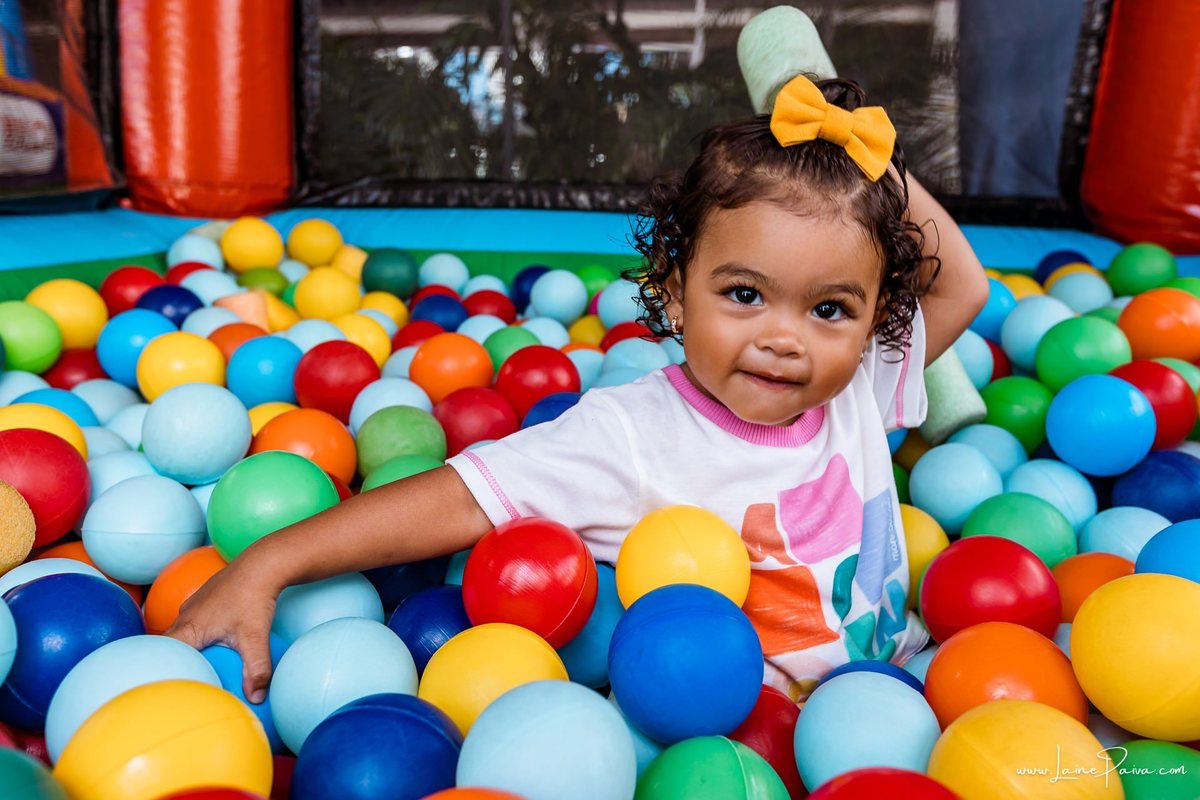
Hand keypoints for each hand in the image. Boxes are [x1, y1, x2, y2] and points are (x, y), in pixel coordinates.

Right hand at [166, 559, 279, 703]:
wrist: (262, 564)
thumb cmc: (254, 598)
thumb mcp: (256, 637)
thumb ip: (256, 668)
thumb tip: (256, 698)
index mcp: (188, 628)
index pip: (160, 654)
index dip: (154, 670)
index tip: (154, 688)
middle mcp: (185, 616)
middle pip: (168, 646)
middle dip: (168, 663)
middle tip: (171, 686)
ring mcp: (193, 605)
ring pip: (180, 633)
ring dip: (183, 650)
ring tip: (189, 670)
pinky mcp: (205, 599)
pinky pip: (192, 623)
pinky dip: (195, 637)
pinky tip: (210, 647)